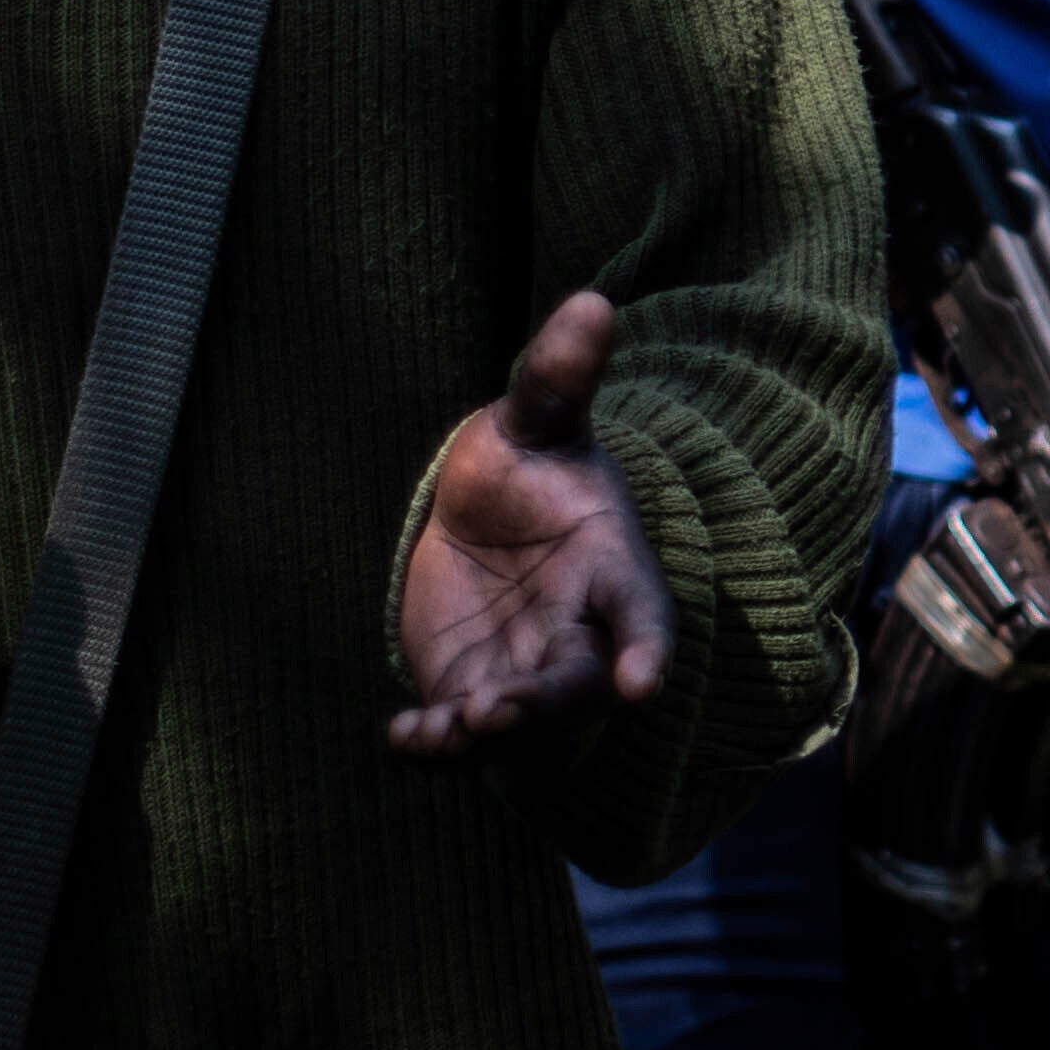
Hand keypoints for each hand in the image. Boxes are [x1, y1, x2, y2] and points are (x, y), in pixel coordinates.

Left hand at [388, 290, 669, 753]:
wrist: (484, 521)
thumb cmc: (529, 470)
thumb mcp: (536, 423)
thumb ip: (556, 380)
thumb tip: (591, 302)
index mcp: (607, 567)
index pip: (641, 611)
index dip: (646, 647)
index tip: (644, 684)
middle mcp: (575, 631)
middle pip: (575, 685)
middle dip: (542, 706)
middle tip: (496, 709)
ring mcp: (523, 669)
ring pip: (517, 723)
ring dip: (484, 737)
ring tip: (442, 731)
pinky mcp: (469, 690)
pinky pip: (459, 735)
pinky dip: (436, 746)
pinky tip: (404, 736)